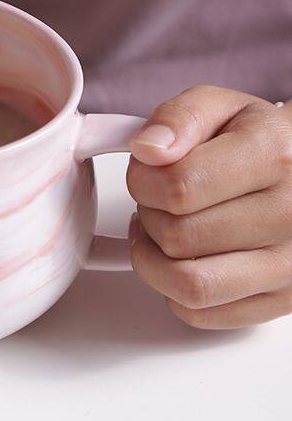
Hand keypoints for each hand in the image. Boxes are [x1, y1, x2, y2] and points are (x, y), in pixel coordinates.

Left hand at [127, 85, 291, 327]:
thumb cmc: (252, 138)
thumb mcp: (217, 106)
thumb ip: (177, 119)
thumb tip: (147, 150)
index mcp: (274, 156)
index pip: (179, 187)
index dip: (142, 181)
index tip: (145, 171)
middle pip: (178, 237)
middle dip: (147, 215)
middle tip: (154, 199)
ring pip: (189, 285)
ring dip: (153, 258)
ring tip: (158, 229)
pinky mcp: (282, 301)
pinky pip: (202, 314)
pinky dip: (172, 290)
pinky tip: (179, 258)